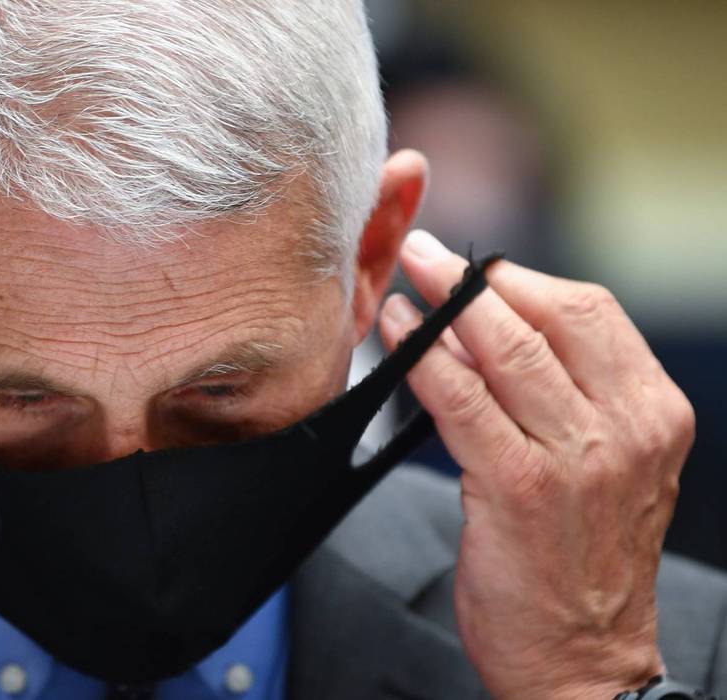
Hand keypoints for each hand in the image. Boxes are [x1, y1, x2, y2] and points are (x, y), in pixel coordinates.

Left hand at [378, 231, 692, 699]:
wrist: (581, 661)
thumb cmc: (578, 561)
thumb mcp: (599, 466)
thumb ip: (560, 397)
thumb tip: (481, 331)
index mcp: (652, 413)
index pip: (590, 313)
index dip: (524, 280)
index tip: (474, 268)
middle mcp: (625, 428)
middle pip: (551, 317)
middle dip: (478, 278)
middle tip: (424, 252)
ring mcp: (577, 457)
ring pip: (507, 352)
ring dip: (446, 305)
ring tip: (404, 277)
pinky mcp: (519, 486)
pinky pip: (463, 402)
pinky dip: (424, 360)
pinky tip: (397, 335)